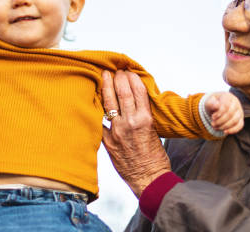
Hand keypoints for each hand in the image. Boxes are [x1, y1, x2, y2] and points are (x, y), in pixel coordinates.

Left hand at [101, 70, 170, 196]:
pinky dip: (97, 109)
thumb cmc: (155, 157)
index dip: (132, 78)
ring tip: (104, 76)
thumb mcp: (154, 131)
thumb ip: (143, 116)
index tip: (129, 71)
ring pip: (109, 102)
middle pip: (122, 92)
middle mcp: (131, 122)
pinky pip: (99, 121)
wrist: (148, 179)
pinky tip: (94, 99)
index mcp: (146, 119)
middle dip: (118, 78)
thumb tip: (134, 102)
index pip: (138, 91)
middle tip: (115, 71)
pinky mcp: (107, 141)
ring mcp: (117, 131)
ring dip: (106, 86)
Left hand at [204, 91, 243, 134]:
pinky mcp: (241, 119)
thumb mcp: (209, 102)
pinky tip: (225, 132)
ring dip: (224, 126)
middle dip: (220, 121)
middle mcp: (236, 103)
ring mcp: (239, 111)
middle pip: (230, 114)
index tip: (212, 117)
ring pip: (235, 121)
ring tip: (215, 127)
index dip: (219, 113)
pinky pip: (240, 125)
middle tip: (212, 124)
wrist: (216, 106)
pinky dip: (233, 130)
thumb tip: (216, 105)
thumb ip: (211, 103)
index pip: (226, 106)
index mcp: (228, 96)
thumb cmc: (212, 104)